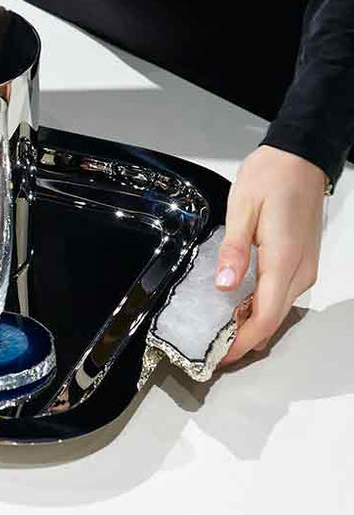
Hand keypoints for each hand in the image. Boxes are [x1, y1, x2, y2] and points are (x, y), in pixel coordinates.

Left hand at [217, 146, 325, 364]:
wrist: (299, 158)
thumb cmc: (270, 177)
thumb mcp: (240, 210)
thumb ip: (233, 251)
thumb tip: (226, 287)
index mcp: (284, 260)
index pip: (265, 317)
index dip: (242, 342)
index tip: (218, 357)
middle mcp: (300, 270)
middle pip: (273, 320)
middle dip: (243, 340)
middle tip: (210, 350)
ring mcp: (305, 268)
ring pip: (278, 311)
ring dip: (250, 325)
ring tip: (218, 333)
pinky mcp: (302, 263)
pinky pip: (281, 296)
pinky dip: (259, 308)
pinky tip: (237, 308)